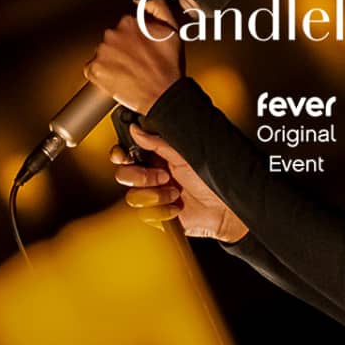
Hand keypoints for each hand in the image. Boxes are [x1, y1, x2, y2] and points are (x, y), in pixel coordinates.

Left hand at [84, 0, 184, 114]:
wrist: (163, 95)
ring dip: (113, 61)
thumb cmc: (169, 67)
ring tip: (130, 72)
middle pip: (113, 40)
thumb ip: (158, 7)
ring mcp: (102, 52)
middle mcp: (113, 34)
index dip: (135, 40)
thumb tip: (140, 0)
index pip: (125, 27)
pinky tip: (118, 78)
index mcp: (129, 22)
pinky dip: (102, 74)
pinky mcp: (95, 69)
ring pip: (103, 53)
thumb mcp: (173, 30)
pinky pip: (92, 68)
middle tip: (138, 63)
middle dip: (123, 50)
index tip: (142, 50)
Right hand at [111, 124, 248, 243]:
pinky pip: (144, 214)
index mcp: (157, 157)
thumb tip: (136, 129)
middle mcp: (153, 176)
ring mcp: (154, 196)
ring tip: (175, 193)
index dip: (121, 155)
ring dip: (156, 195)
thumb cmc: (212, 181)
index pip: (127, 153)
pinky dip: (162, 211)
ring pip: (133, 196)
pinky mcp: (157, 215)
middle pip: (124, 175)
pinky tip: (176, 207)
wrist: (224, 210)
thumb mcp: (184, 156)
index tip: (123, 156)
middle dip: (141, 177)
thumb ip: (158, 142)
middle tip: (163, 176)